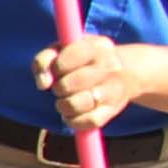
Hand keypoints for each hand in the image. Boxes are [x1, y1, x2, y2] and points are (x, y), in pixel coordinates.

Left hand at [36, 33, 154, 131]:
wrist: (125, 73)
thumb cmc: (83, 61)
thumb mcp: (65, 50)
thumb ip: (45, 59)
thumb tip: (43, 83)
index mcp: (97, 46)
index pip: (74, 54)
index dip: (57, 66)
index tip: (56, 71)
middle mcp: (110, 66)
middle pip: (75, 81)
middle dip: (60, 87)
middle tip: (61, 88)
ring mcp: (114, 89)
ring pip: (82, 102)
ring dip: (64, 105)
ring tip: (64, 102)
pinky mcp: (113, 110)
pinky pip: (90, 120)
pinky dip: (73, 121)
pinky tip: (71, 114)